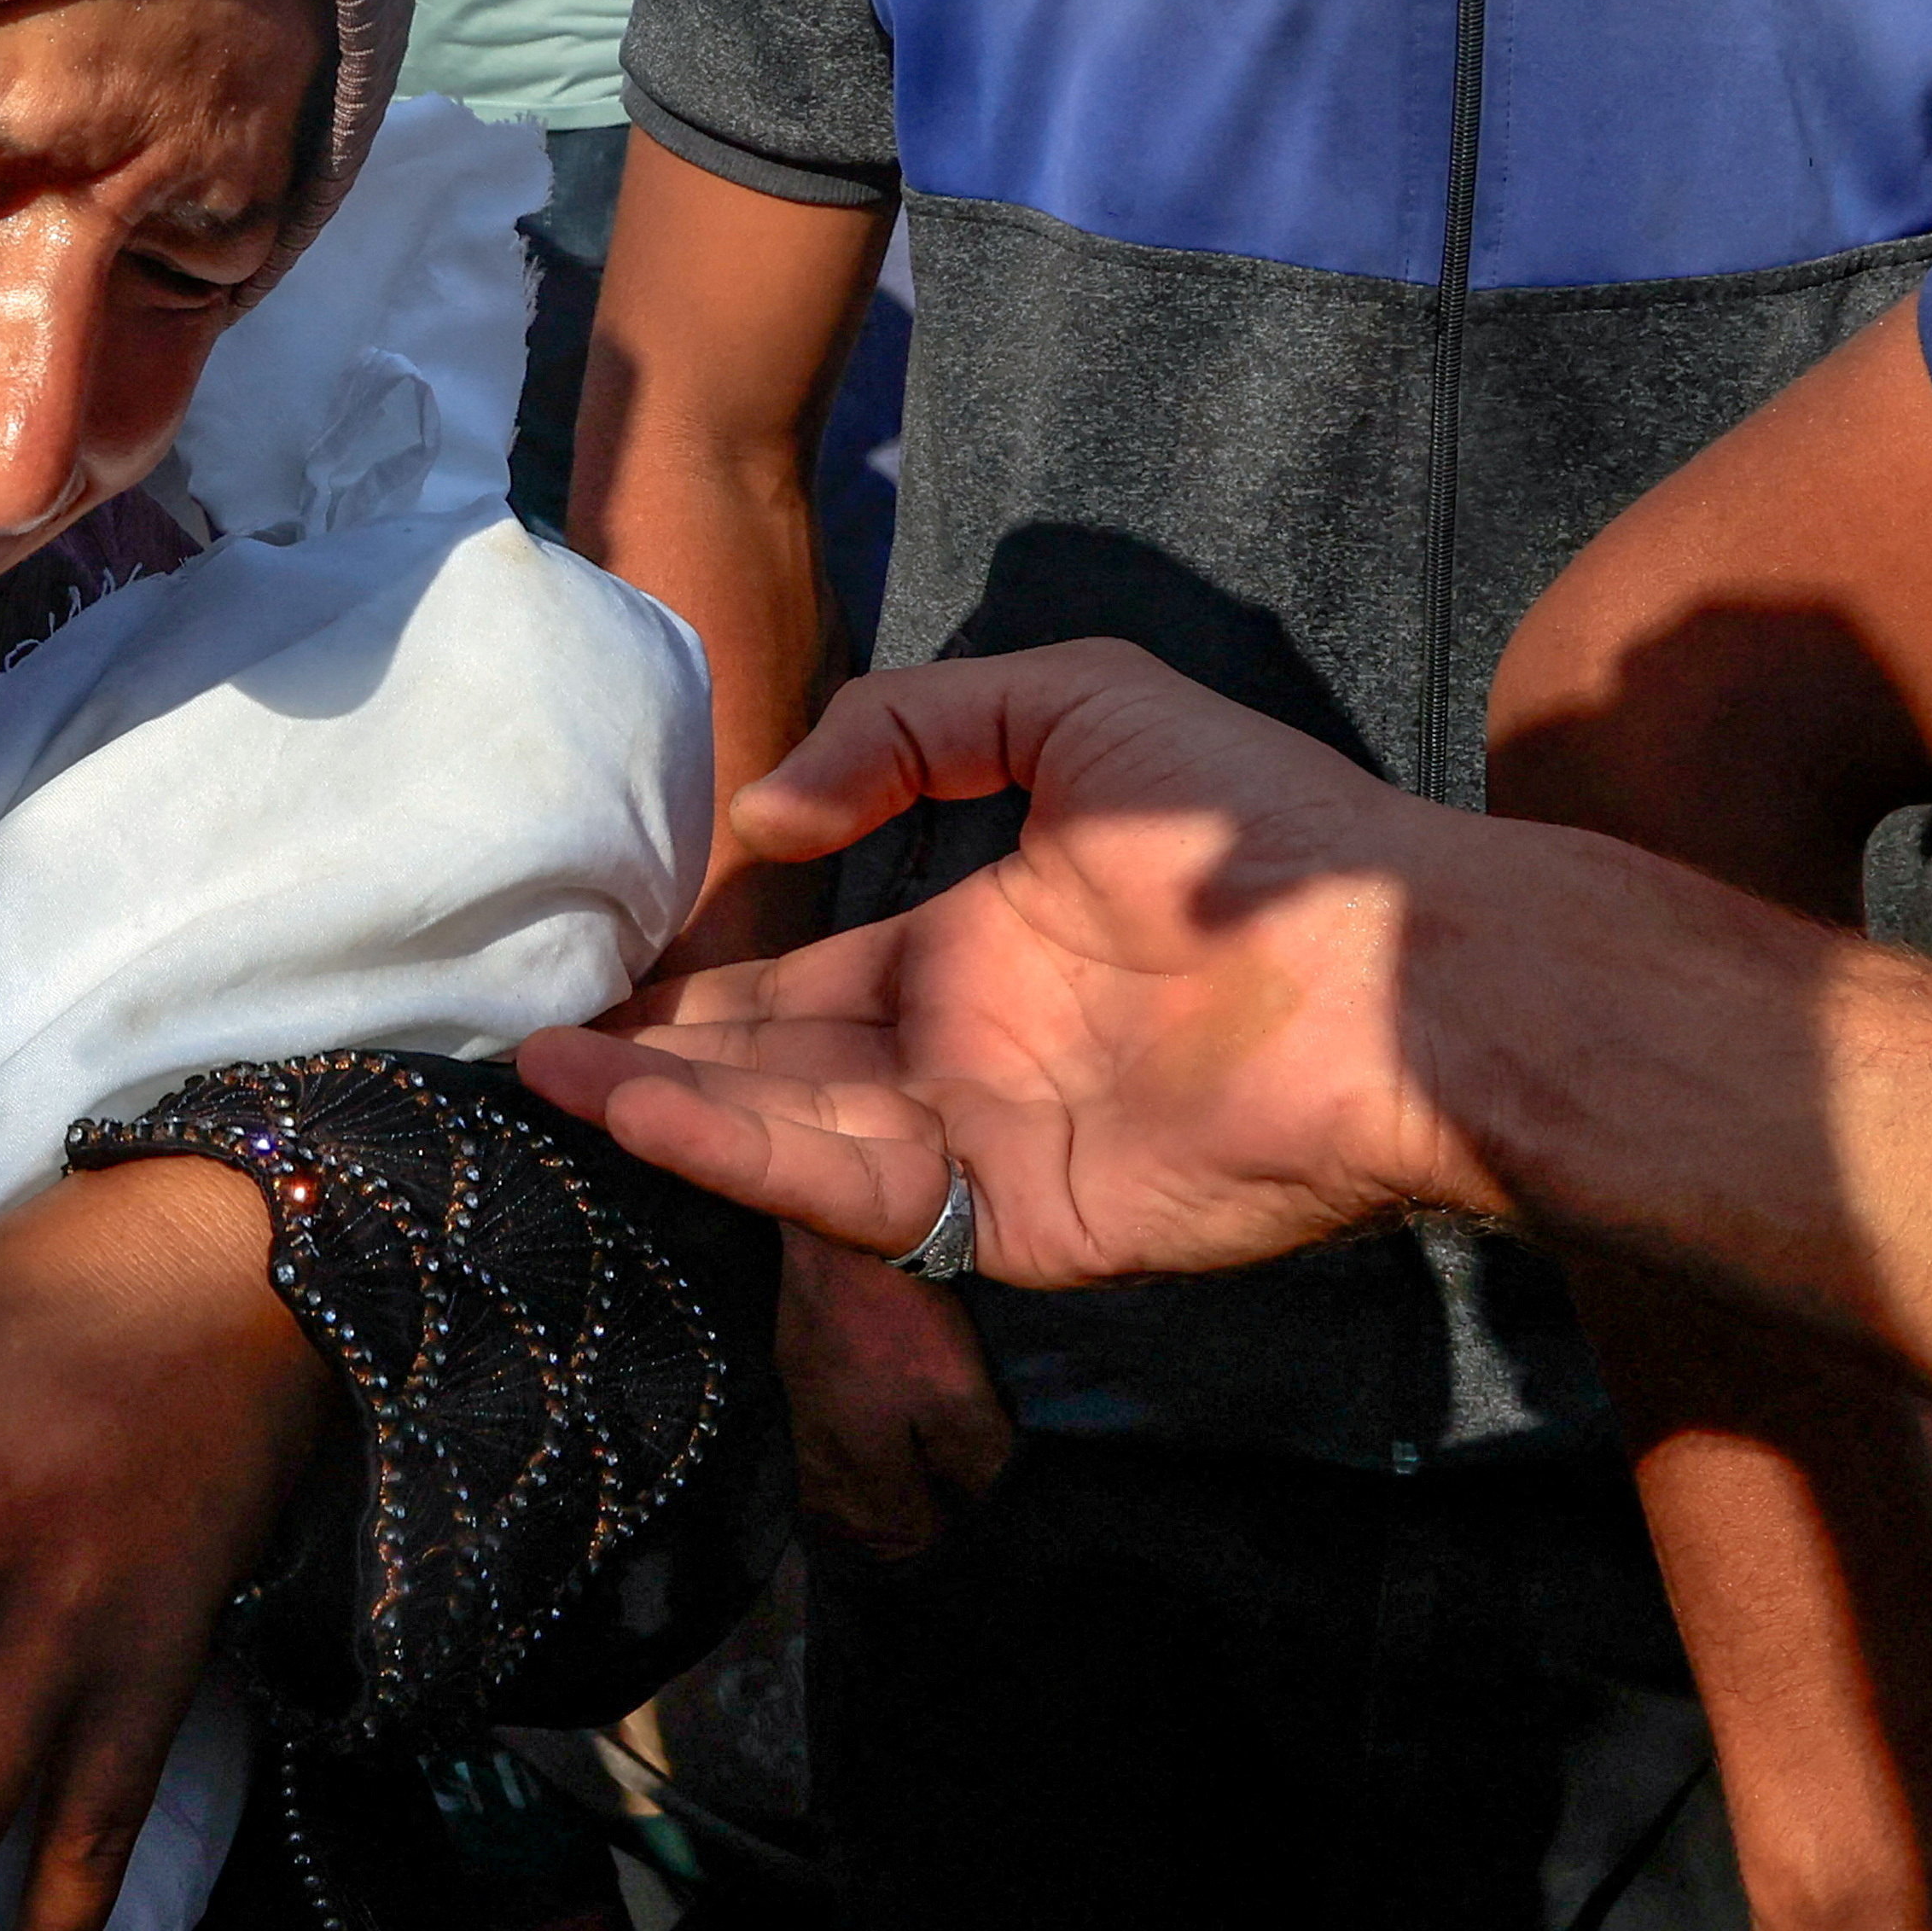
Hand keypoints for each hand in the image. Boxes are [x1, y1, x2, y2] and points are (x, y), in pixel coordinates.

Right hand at [519, 641, 1470, 1285]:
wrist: (1404, 960)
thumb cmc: (1260, 824)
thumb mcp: (1075, 705)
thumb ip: (911, 726)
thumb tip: (765, 818)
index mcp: (971, 952)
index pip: (802, 983)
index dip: (701, 984)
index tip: (593, 971)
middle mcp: (961, 1058)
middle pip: (773, 1071)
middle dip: (652, 1058)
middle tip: (527, 1040)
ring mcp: (984, 1150)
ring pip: (792, 1139)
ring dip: (670, 1110)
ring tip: (553, 1076)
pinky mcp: (1016, 1225)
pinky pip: (862, 1199)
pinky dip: (750, 1162)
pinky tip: (656, 1117)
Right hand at [777, 1231, 1009, 1559]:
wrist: (833, 1245)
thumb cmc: (902, 1324)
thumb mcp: (957, 1393)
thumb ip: (974, 1459)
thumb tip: (985, 1508)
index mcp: (865, 1472)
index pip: (904, 1540)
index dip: (942, 1547)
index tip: (973, 1548)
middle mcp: (825, 1463)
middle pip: (860, 1531)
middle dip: (898, 1543)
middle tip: (940, 1540)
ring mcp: (804, 1427)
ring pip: (835, 1500)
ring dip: (870, 1517)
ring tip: (908, 1517)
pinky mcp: (798, 1392)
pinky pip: (821, 1465)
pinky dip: (847, 1482)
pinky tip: (871, 1468)